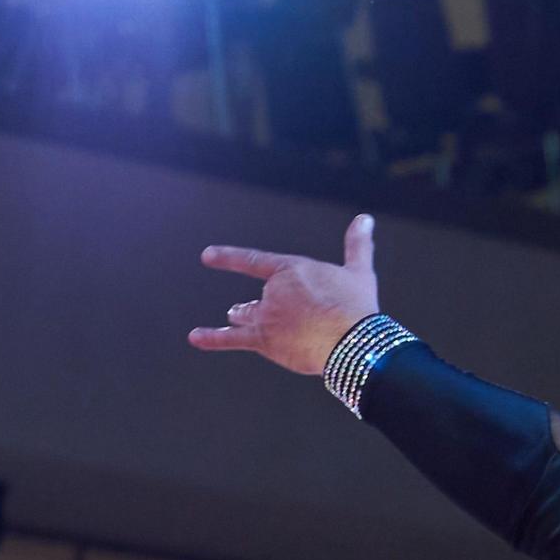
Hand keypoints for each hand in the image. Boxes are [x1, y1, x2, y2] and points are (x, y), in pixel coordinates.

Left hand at [188, 215, 383, 377]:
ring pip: (245, 316)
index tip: (207, 256)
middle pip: (259, 298)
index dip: (228, 258)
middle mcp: (273, 291)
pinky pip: (231, 339)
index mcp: (291, 270)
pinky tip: (195, 338)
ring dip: (240, 316)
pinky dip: (212, 338)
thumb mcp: (360, 272)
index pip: (254, 262)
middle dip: (255, 304)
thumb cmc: (358, 306)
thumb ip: (357, 245)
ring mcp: (266, 316)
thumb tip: (365, 219)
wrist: (352, 341)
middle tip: (242, 308)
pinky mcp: (263, 341)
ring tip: (233, 317)